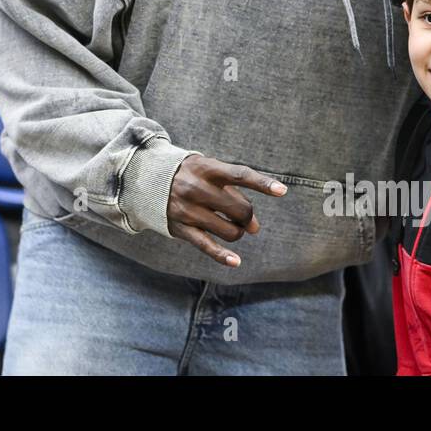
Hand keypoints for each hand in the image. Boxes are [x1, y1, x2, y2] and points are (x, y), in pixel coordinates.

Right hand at [167, 155, 287, 266]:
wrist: (146, 179)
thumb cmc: (189, 174)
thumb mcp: (208, 171)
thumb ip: (233, 193)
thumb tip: (255, 227)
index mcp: (205, 168)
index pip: (240, 175)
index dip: (262, 183)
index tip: (283, 191)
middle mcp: (195, 188)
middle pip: (239, 209)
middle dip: (248, 216)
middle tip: (245, 219)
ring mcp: (187, 209)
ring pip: (228, 230)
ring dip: (237, 232)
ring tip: (231, 227)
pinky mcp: (180, 227)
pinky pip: (206, 245)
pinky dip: (222, 255)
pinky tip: (235, 262)